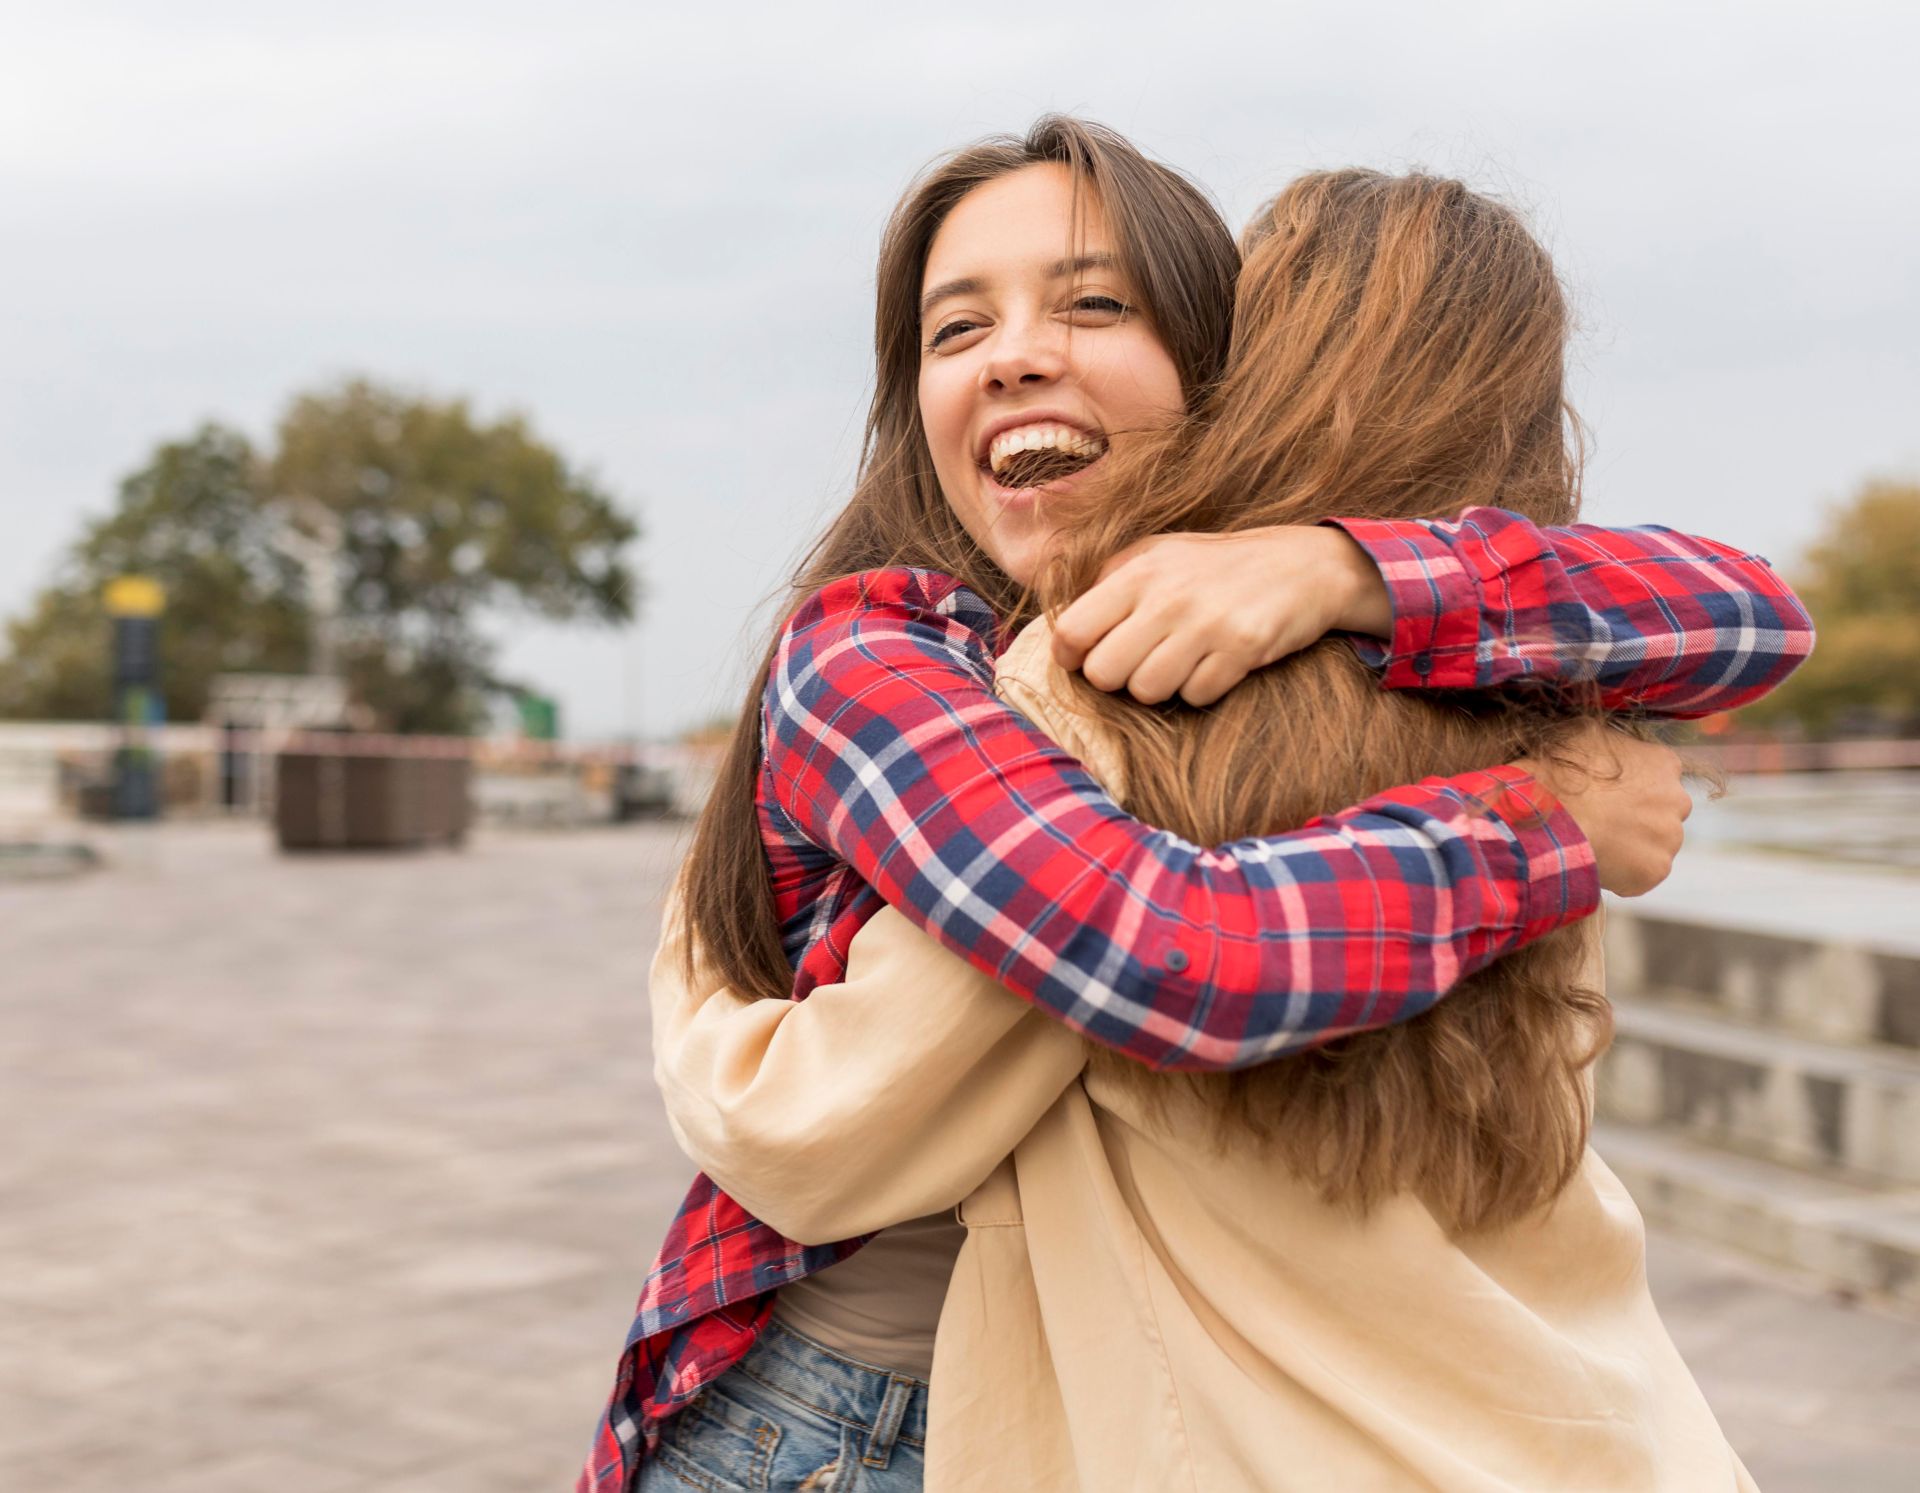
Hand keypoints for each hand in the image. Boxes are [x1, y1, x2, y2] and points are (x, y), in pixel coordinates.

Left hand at [1049, 525, 1393, 705]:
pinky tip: (1213, 664)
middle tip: (1139, 662)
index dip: (1071, 657)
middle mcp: (1166, 597)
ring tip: (1179, 661)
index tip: (1087, 658)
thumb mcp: (1158, 554)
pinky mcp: (1241, 648)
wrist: (1303, 565)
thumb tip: (1064, 629)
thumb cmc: (1216, 565)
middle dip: (1117, 677)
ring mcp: (1205, 623)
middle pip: (1104, 673)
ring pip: (1146, 691)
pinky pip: (1195, 696)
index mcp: (1137, 571)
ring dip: (1160, 686)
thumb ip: (1109, 582)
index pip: (1071, 632)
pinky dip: (1201, 689)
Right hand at [1517, 722, 1690, 896]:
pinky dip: (1623, 874)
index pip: (1659, 777)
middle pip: (1663, 813)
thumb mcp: (1585, 736)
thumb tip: (1606, 745)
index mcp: (1663, 763)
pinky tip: (1596, 862)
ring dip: (1632, 847)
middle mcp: (1678, 799)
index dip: (1633, 788)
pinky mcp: (1656, 869)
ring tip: (1595, 844)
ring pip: (1655, 845)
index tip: (1610, 795)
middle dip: (1640, 818)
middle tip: (1604, 822)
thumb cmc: (1561, 773)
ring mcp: (1670, 837)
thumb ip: (1611, 743)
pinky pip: (1640, 875)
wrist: (1550, 817)